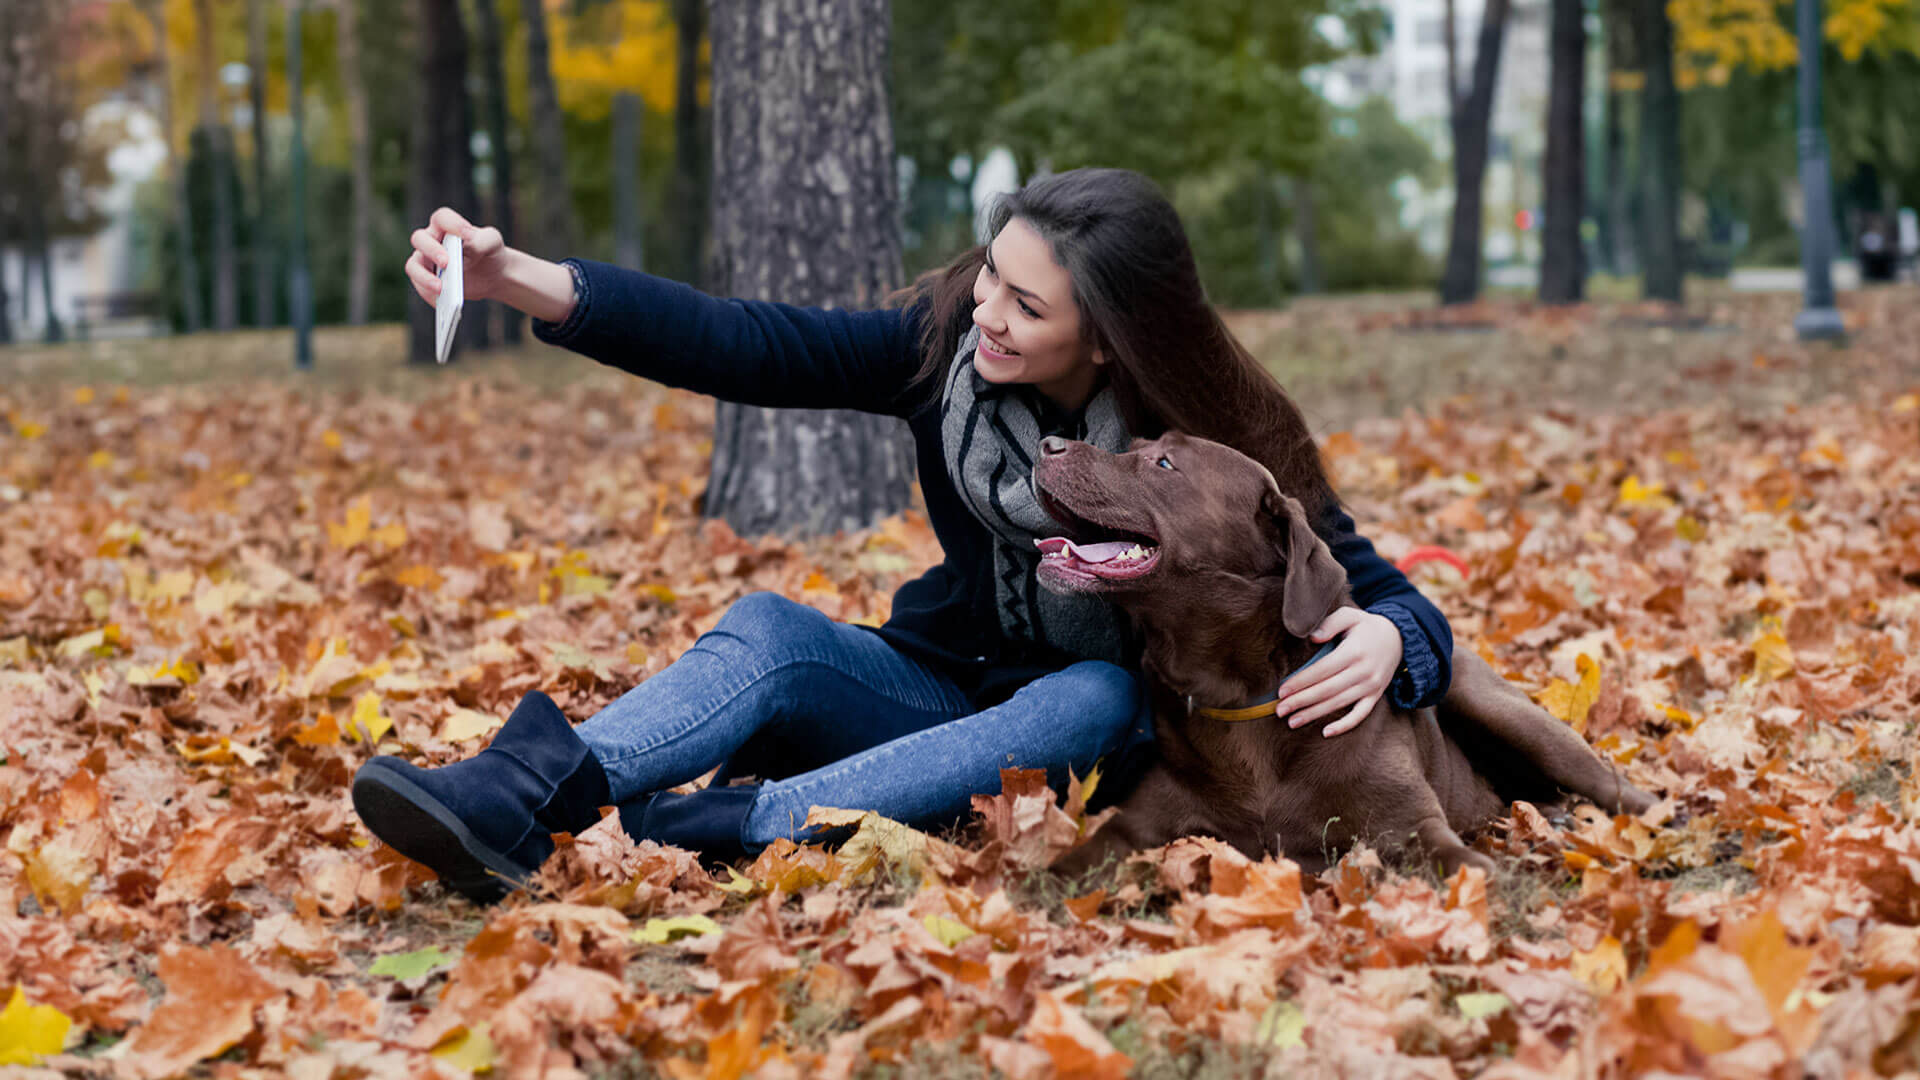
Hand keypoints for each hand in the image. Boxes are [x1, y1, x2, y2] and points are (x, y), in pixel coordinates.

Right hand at [406, 207, 509, 305]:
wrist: (492, 274)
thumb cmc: (489, 252)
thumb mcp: (493, 242)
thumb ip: (483, 239)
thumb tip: (467, 239)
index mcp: (446, 225)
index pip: (441, 218)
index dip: (451, 224)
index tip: (465, 234)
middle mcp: (431, 240)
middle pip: (419, 239)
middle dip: (432, 251)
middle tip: (447, 263)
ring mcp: (425, 261)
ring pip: (413, 266)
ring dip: (424, 277)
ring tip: (440, 288)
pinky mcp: (426, 280)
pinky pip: (421, 287)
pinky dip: (430, 295)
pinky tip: (443, 303)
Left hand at [1272, 607, 1401, 736]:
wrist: (1399, 638)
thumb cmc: (1366, 626)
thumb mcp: (1350, 616)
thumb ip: (1330, 624)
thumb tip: (1312, 637)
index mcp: (1354, 651)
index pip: (1322, 670)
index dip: (1301, 682)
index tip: (1281, 691)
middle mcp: (1364, 671)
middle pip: (1327, 690)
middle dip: (1301, 701)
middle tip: (1280, 710)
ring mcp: (1371, 686)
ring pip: (1339, 704)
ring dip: (1314, 714)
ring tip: (1292, 721)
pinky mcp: (1376, 695)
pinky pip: (1360, 715)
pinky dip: (1344, 726)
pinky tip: (1325, 732)